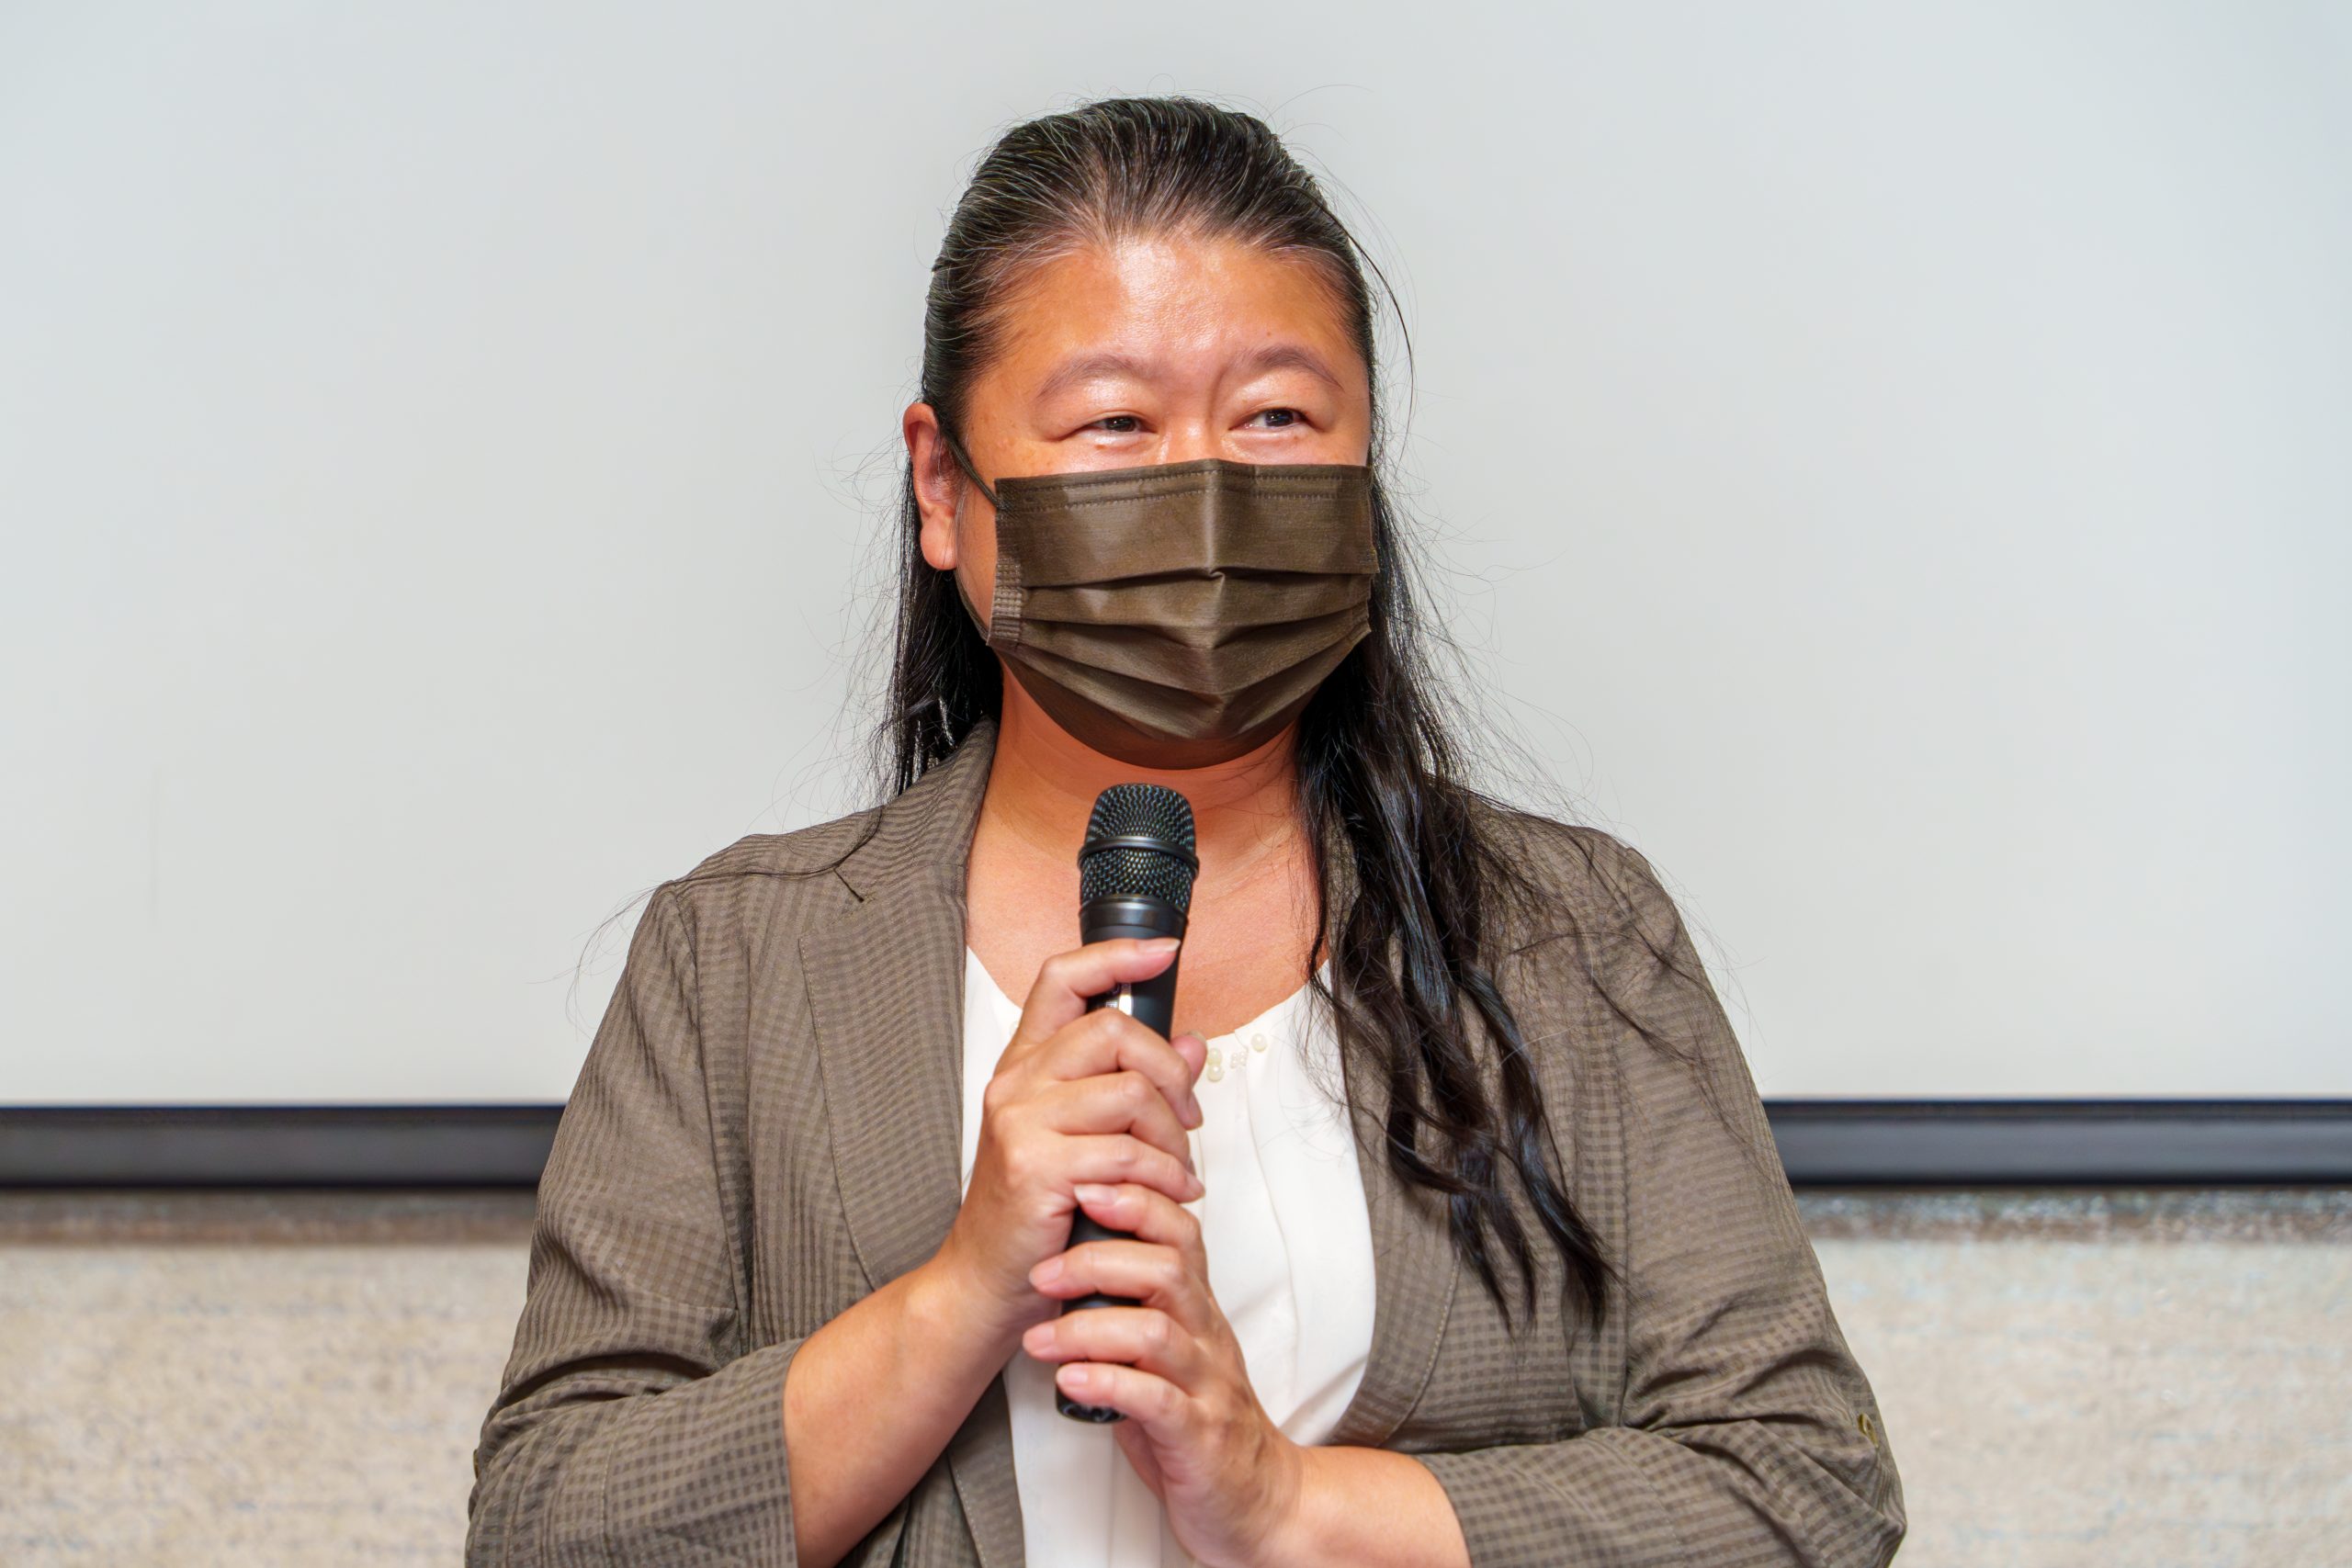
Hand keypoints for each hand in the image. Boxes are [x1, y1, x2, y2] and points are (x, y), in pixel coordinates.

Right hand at [937, 936, 1210, 1348]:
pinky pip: (1127, 1153)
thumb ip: (1134, 1086)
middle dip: (1170, 1073)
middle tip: (1188, 1118)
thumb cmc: (1037, 1213)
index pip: (1063, 978)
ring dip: (1174, 1138)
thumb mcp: (1085, 1138)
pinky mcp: (1035, 1166)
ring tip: (1180, 1174)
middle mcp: (1016, 1082)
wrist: (987, 1283)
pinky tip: (1169, 1197)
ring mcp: (1021, 1122)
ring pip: (1131, 1093)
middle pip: (1114, 1030)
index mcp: (1026, 1064)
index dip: (1116, 955)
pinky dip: (1163, 1177)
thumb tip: (1192, 1043)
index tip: (1163, 952)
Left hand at [1018, 1180, 1308, 1567]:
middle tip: (1041, 1274)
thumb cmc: (1197, 1419)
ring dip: (1087, 1329)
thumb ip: (1129, 1305)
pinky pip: (1156, 1401)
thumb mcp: (1164, 1350)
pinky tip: (1069, 1382)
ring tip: (1039, 1340)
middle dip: (1095, 1261)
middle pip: (1165, 1270)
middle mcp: (1207, 1337)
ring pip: (1155, 1332)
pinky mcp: (1199, 1435)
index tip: (1079, 1188)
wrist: (1255, 1497)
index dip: (1132, 1202)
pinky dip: (1107, 1384)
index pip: (1177, 1232)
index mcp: (1198, 1309)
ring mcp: (1206, 1385)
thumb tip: (1066, 1260)